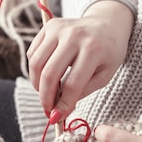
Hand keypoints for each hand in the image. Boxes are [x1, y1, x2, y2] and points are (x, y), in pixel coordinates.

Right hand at [27, 0, 133, 119]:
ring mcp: (59, 29)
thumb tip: (60, 109)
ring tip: (45, 95)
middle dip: (45, 98)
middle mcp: (74, 36)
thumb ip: (83, 91)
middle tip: (48, 111)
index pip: (72, 84)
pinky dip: (35, 70)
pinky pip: (33, 53)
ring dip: (36, 85)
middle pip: (49, 74)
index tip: (58, 117)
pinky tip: (45, 77)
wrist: (108, 23)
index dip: (63, 104)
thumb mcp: (105, 75)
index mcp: (93, 49)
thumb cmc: (109, 52)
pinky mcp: (49, 26)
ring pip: (36, 63)